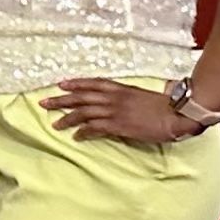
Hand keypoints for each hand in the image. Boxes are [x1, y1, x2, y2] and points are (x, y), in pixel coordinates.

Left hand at [44, 76, 203, 145]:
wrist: (175, 114)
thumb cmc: (161, 105)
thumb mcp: (139, 95)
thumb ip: (124, 96)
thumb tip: (113, 101)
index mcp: (120, 88)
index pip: (92, 83)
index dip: (75, 83)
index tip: (61, 84)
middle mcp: (113, 98)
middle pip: (81, 97)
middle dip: (61, 100)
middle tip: (44, 102)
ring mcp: (114, 112)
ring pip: (84, 113)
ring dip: (67, 118)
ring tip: (55, 124)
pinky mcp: (118, 126)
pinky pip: (94, 128)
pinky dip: (83, 132)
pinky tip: (76, 136)